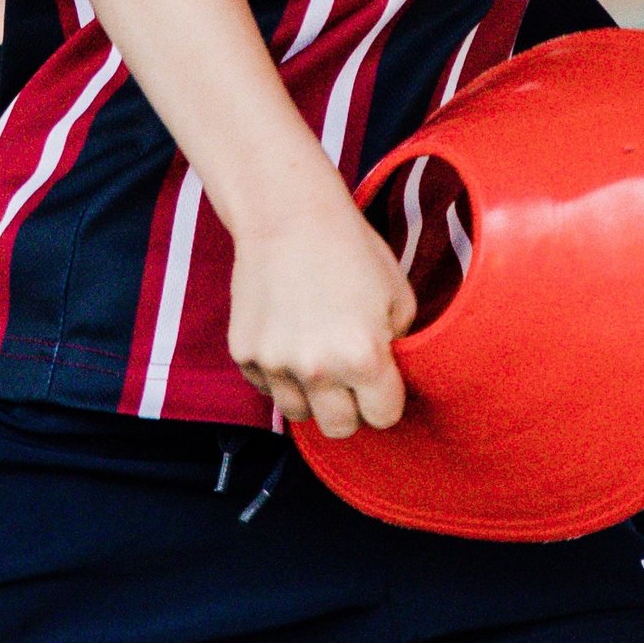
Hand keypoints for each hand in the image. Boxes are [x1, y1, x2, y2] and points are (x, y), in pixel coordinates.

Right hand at [228, 189, 416, 439]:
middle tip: (348, 373)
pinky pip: (267, 388)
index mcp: (363, 357)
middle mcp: (318, 369)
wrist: (287, 214)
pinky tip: (288, 335)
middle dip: (350, 407)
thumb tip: (390, 376)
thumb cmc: (350, 250)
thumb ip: (399, 347)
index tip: (380, 378)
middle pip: (339, 429)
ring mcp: (275, 364)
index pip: (383, 418)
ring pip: (299, 414)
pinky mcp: (244, 354)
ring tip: (316, 352)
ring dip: (311, 395)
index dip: (386, 397)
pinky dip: (279, 374)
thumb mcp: (398, 296)